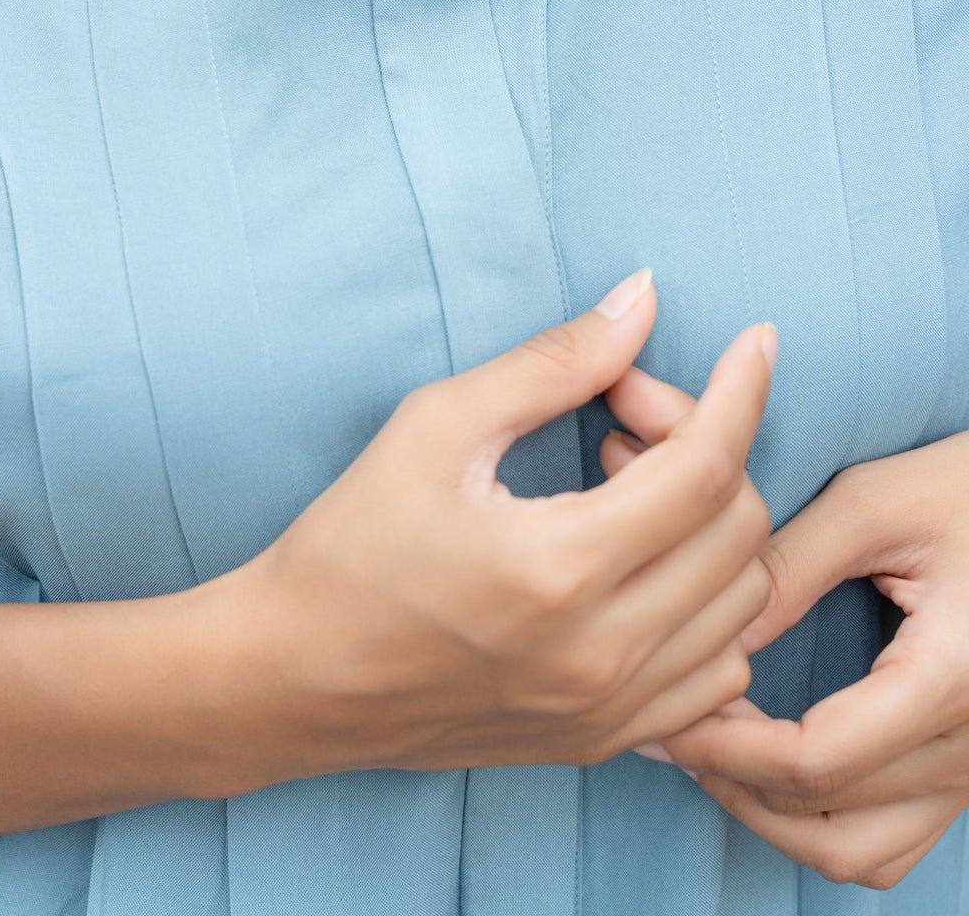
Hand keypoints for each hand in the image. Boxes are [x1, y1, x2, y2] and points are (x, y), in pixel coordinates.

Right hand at [239, 269, 776, 787]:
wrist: (289, 678)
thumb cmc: (351, 542)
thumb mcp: (436, 425)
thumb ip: (552, 362)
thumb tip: (643, 301)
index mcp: (558, 567)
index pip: (705, 468)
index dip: (741, 393)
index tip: (756, 342)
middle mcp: (600, 653)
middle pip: (737, 531)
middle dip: (708, 447)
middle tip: (624, 414)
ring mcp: (607, 712)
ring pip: (743, 606)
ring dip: (711, 526)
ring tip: (625, 484)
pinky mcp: (601, 743)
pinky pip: (718, 675)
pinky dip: (708, 604)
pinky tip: (642, 560)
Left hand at [603, 379, 968, 889]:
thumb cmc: (964, 488)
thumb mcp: (874, 504)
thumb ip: (792, 569)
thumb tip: (712, 637)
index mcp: (951, 678)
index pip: (816, 760)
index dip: (727, 748)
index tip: (668, 715)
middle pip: (825, 817)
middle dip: (731, 778)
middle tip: (667, 725)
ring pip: (856, 854)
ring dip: (771, 817)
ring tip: (709, 751)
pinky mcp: (967, 773)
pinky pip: (889, 845)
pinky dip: (820, 827)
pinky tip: (768, 766)